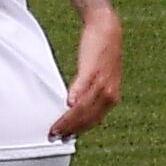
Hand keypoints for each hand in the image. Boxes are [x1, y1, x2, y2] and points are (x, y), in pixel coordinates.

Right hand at [48, 10, 121, 139]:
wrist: (107, 28)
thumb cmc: (102, 52)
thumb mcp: (100, 77)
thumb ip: (90, 93)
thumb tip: (76, 106)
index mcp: (111, 97)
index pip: (93, 121)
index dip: (78, 131)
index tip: (64, 138)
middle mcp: (109, 92)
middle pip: (87, 117)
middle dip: (69, 129)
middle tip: (54, 135)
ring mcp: (101, 81)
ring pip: (84, 107)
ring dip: (68, 119)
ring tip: (55, 127)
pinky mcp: (93, 68)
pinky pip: (84, 86)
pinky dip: (76, 95)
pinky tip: (67, 103)